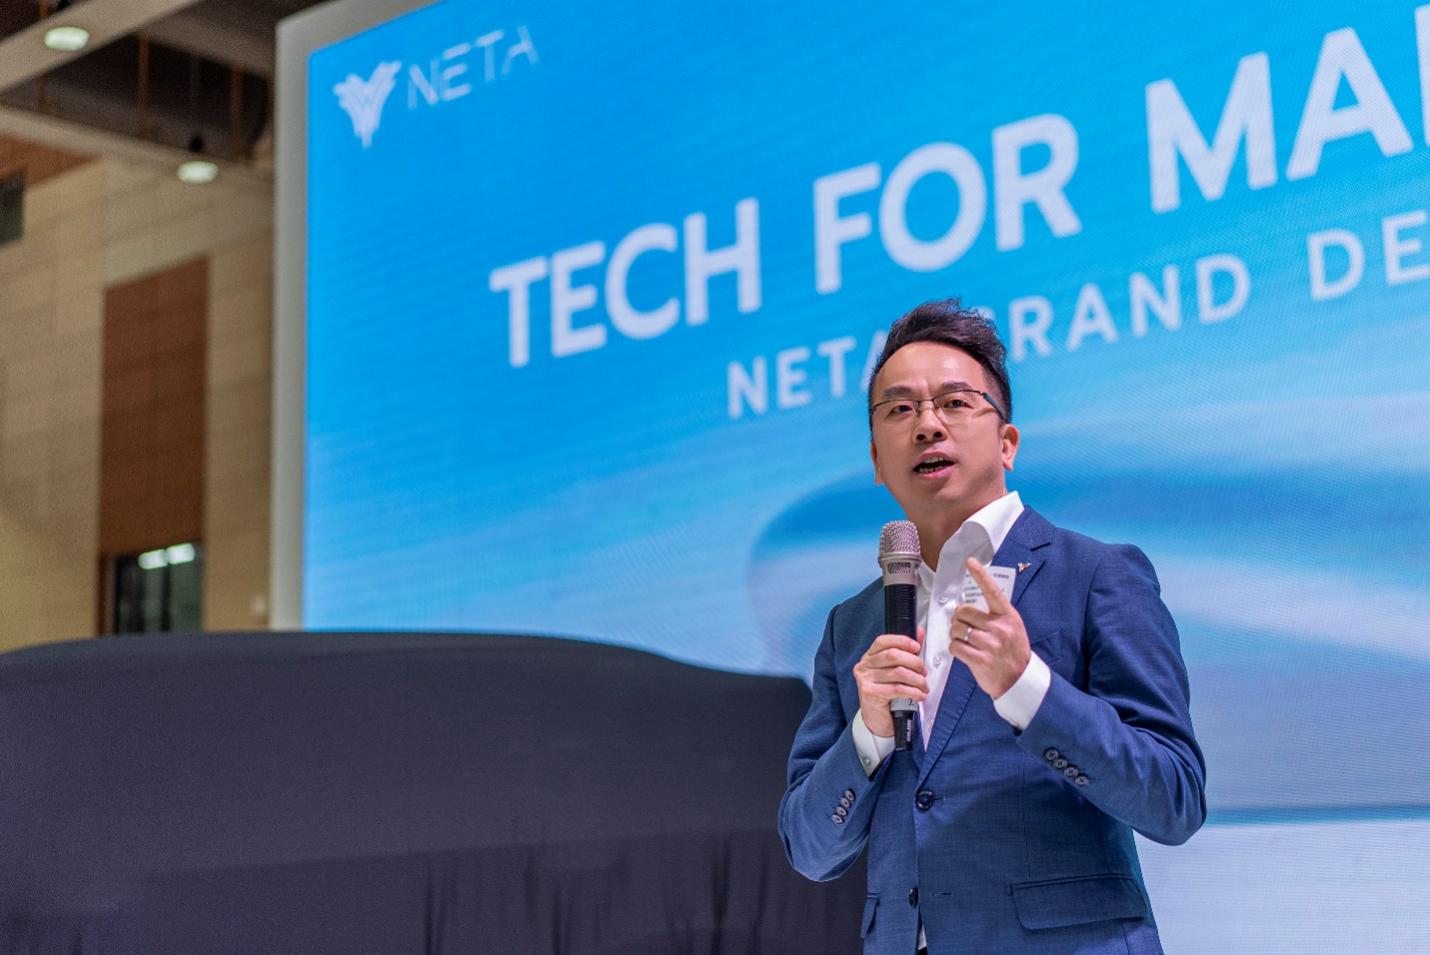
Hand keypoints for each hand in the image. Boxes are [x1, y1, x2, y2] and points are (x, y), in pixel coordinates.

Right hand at [853, 628, 927, 737]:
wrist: (876, 719)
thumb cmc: (886, 693)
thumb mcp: (895, 670)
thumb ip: (907, 651)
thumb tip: (919, 632)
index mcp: (869, 656)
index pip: (883, 641)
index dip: (902, 641)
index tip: (916, 647)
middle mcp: (864, 666)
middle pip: (893, 655)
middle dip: (914, 662)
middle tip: (924, 672)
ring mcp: (865, 679)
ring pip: (898, 672)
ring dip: (917, 679)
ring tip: (924, 686)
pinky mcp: (870, 693)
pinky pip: (898, 689)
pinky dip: (914, 692)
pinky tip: (920, 695)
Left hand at [949, 557, 1030, 697]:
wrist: (1020, 680)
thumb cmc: (1013, 651)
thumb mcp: (1012, 628)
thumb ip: (994, 616)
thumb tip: (965, 607)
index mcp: (1008, 616)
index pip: (992, 591)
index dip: (980, 575)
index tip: (970, 562)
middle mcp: (999, 627)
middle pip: (963, 612)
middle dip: (958, 619)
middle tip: (963, 627)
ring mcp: (990, 644)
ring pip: (957, 629)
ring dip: (955, 634)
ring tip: (965, 640)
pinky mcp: (980, 660)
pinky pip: (955, 646)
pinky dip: (955, 648)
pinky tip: (963, 651)